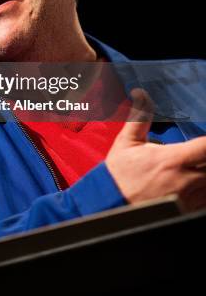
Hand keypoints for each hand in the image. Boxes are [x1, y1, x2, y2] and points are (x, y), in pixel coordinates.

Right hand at [105, 89, 205, 211]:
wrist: (110, 205)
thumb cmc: (119, 174)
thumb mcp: (126, 142)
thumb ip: (140, 116)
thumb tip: (140, 93)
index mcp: (172, 159)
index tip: (203, 140)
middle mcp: (185, 180)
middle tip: (200, 152)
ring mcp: (189, 199)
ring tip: (198, 165)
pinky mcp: (187, 212)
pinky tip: (197, 182)